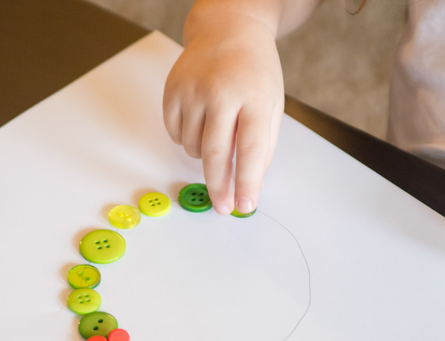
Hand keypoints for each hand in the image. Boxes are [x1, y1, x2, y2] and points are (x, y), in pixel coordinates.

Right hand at [163, 7, 283, 214]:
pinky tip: (200, 120)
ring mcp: (193, 90)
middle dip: (219, 187)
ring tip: (218, 131)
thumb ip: (263, 147)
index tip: (244, 206)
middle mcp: (221, 93)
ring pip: (194, 148)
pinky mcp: (172, 91)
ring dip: (205, 155)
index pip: (250, 150)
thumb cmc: (254, 72)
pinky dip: (188, 139)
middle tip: (222, 206)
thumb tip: (249, 187)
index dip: (246, 183)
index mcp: (254, 98)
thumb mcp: (272, 106)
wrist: (228, 31)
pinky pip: (176, 135)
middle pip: (215, 154)